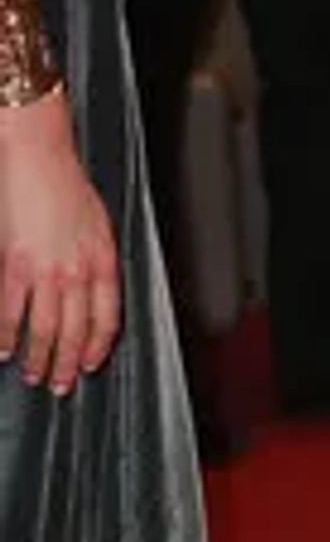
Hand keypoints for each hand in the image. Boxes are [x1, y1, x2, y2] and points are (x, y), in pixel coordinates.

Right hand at [0, 93, 120, 394]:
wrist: (38, 156)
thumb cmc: (66, 185)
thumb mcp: (98, 225)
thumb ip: (97, 261)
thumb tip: (93, 290)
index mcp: (103, 262)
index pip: (107, 318)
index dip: (97, 347)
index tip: (89, 364)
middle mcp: (78, 272)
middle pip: (74, 331)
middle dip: (66, 364)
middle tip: (58, 385)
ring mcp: (45, 272)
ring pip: (43, 330)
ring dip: (36, 358)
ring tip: (31, 374)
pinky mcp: (14, 266)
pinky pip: (9, 313)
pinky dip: (4, 336)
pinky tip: (1, 350)